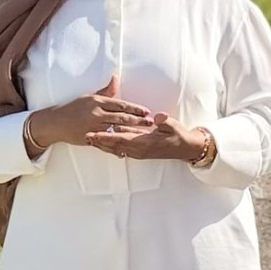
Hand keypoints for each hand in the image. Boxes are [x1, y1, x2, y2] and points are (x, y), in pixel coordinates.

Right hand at [25, 77, 153, 155]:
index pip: (121, 105)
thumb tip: (116, 77)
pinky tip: (124, 151)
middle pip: (121, 118)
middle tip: (150, 123)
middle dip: (137, 121)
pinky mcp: (89, 137)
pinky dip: (115, 147)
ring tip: (142, 136)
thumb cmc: (73, 108)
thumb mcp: (89, 97)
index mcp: (98, 102)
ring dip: (130, 133)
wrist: (56, 122)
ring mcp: (93, 126)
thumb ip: (105, 91)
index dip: (135, 108)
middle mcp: (96, 113)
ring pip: (115, 130)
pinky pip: (105, 143)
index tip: (147, 111)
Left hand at [89, 110, 214, 163]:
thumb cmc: (179, 136)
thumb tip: (158, 117)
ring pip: (116, 149)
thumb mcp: (174, 127)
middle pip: (114, 146)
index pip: (120, 140)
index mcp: (144, 143)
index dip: (105, 137)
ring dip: (103, 144)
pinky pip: (122, 149)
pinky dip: (112, 146)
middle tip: (84, 137)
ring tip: (89, 140)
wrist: (186, 148)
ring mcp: (138, 152)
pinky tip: (105, 142)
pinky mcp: (140, 151)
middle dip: (99, 142)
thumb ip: (165, 122)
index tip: (93, 135)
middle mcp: (139, 150)